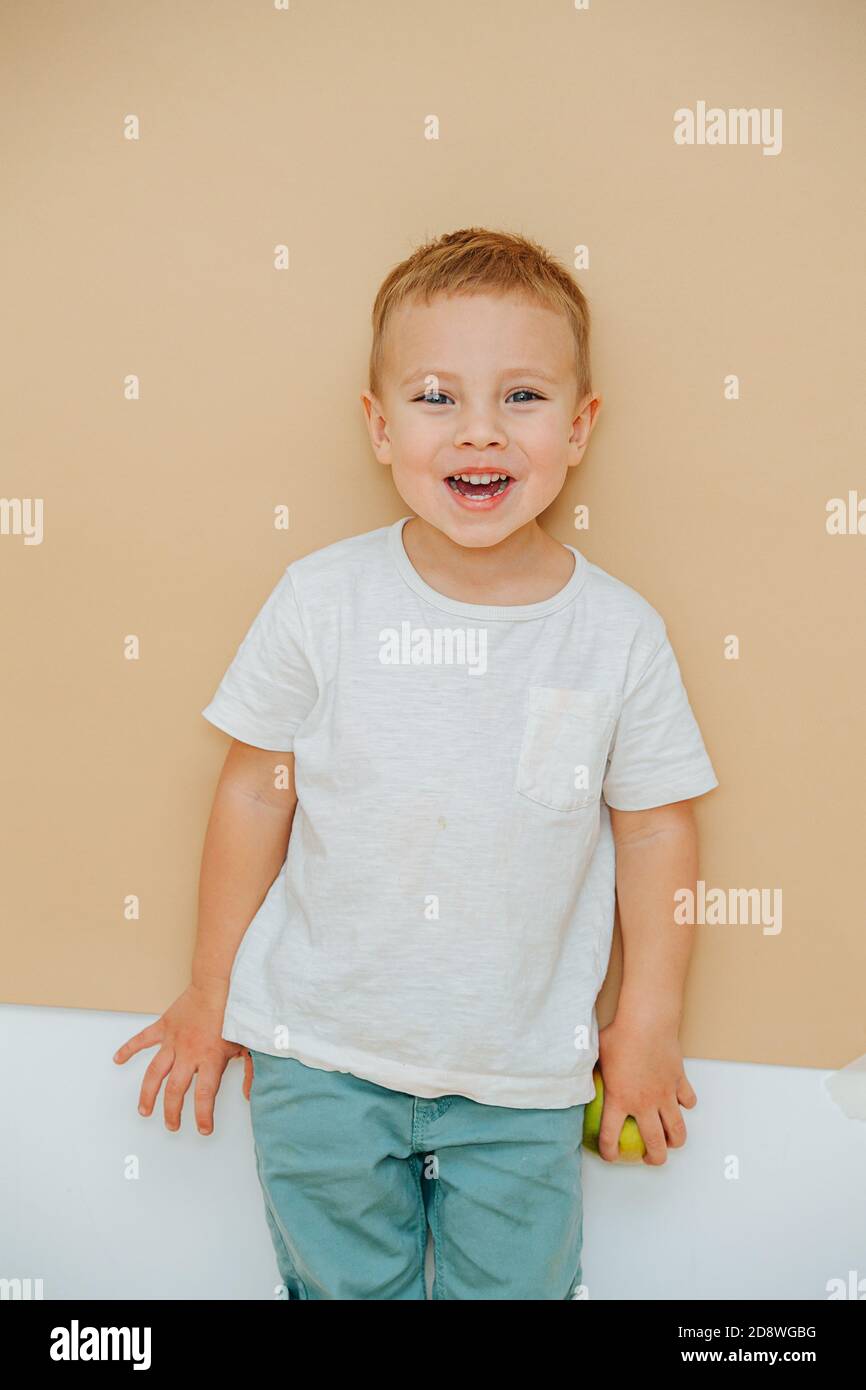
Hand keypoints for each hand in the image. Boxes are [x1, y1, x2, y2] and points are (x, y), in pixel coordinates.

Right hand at [112, 982, 253, 1134]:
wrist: (219, 982)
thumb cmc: (235, 1010)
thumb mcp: (249, 1043)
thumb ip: (250, 1070)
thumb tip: (248, 1093)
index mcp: (210, 1058)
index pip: (204, 1095)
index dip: (203, 1115)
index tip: (203, 1129)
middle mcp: (188, 1053)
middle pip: (175, 1090)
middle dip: (172, 1112)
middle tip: (172, 1125)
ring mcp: (173, 1041)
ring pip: (154, 1073)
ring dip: (148, 1094)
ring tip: (144, 1110)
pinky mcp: (164, 1026)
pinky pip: (142, 1039)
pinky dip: (128, 1049)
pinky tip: (118, 1059)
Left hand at [596, 1016, 696, 1164]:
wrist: (647, 1021)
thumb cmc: (619, 1035)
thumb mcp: (596, 1054)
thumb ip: (590, 1070)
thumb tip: (575, 1073)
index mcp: (620, 1100)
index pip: (611, 1137)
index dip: (609, 1152)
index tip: (610, 1156)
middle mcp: (644, 1103)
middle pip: (655, 1145)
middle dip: (653, 1159)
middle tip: (648, 1157)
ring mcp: (665, 1095)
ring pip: (677, 1131)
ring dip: (674, 1141)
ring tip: (668, 1141)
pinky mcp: (680, 1082)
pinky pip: (688, 1101)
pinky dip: (685, 1105)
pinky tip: (679, 1103)